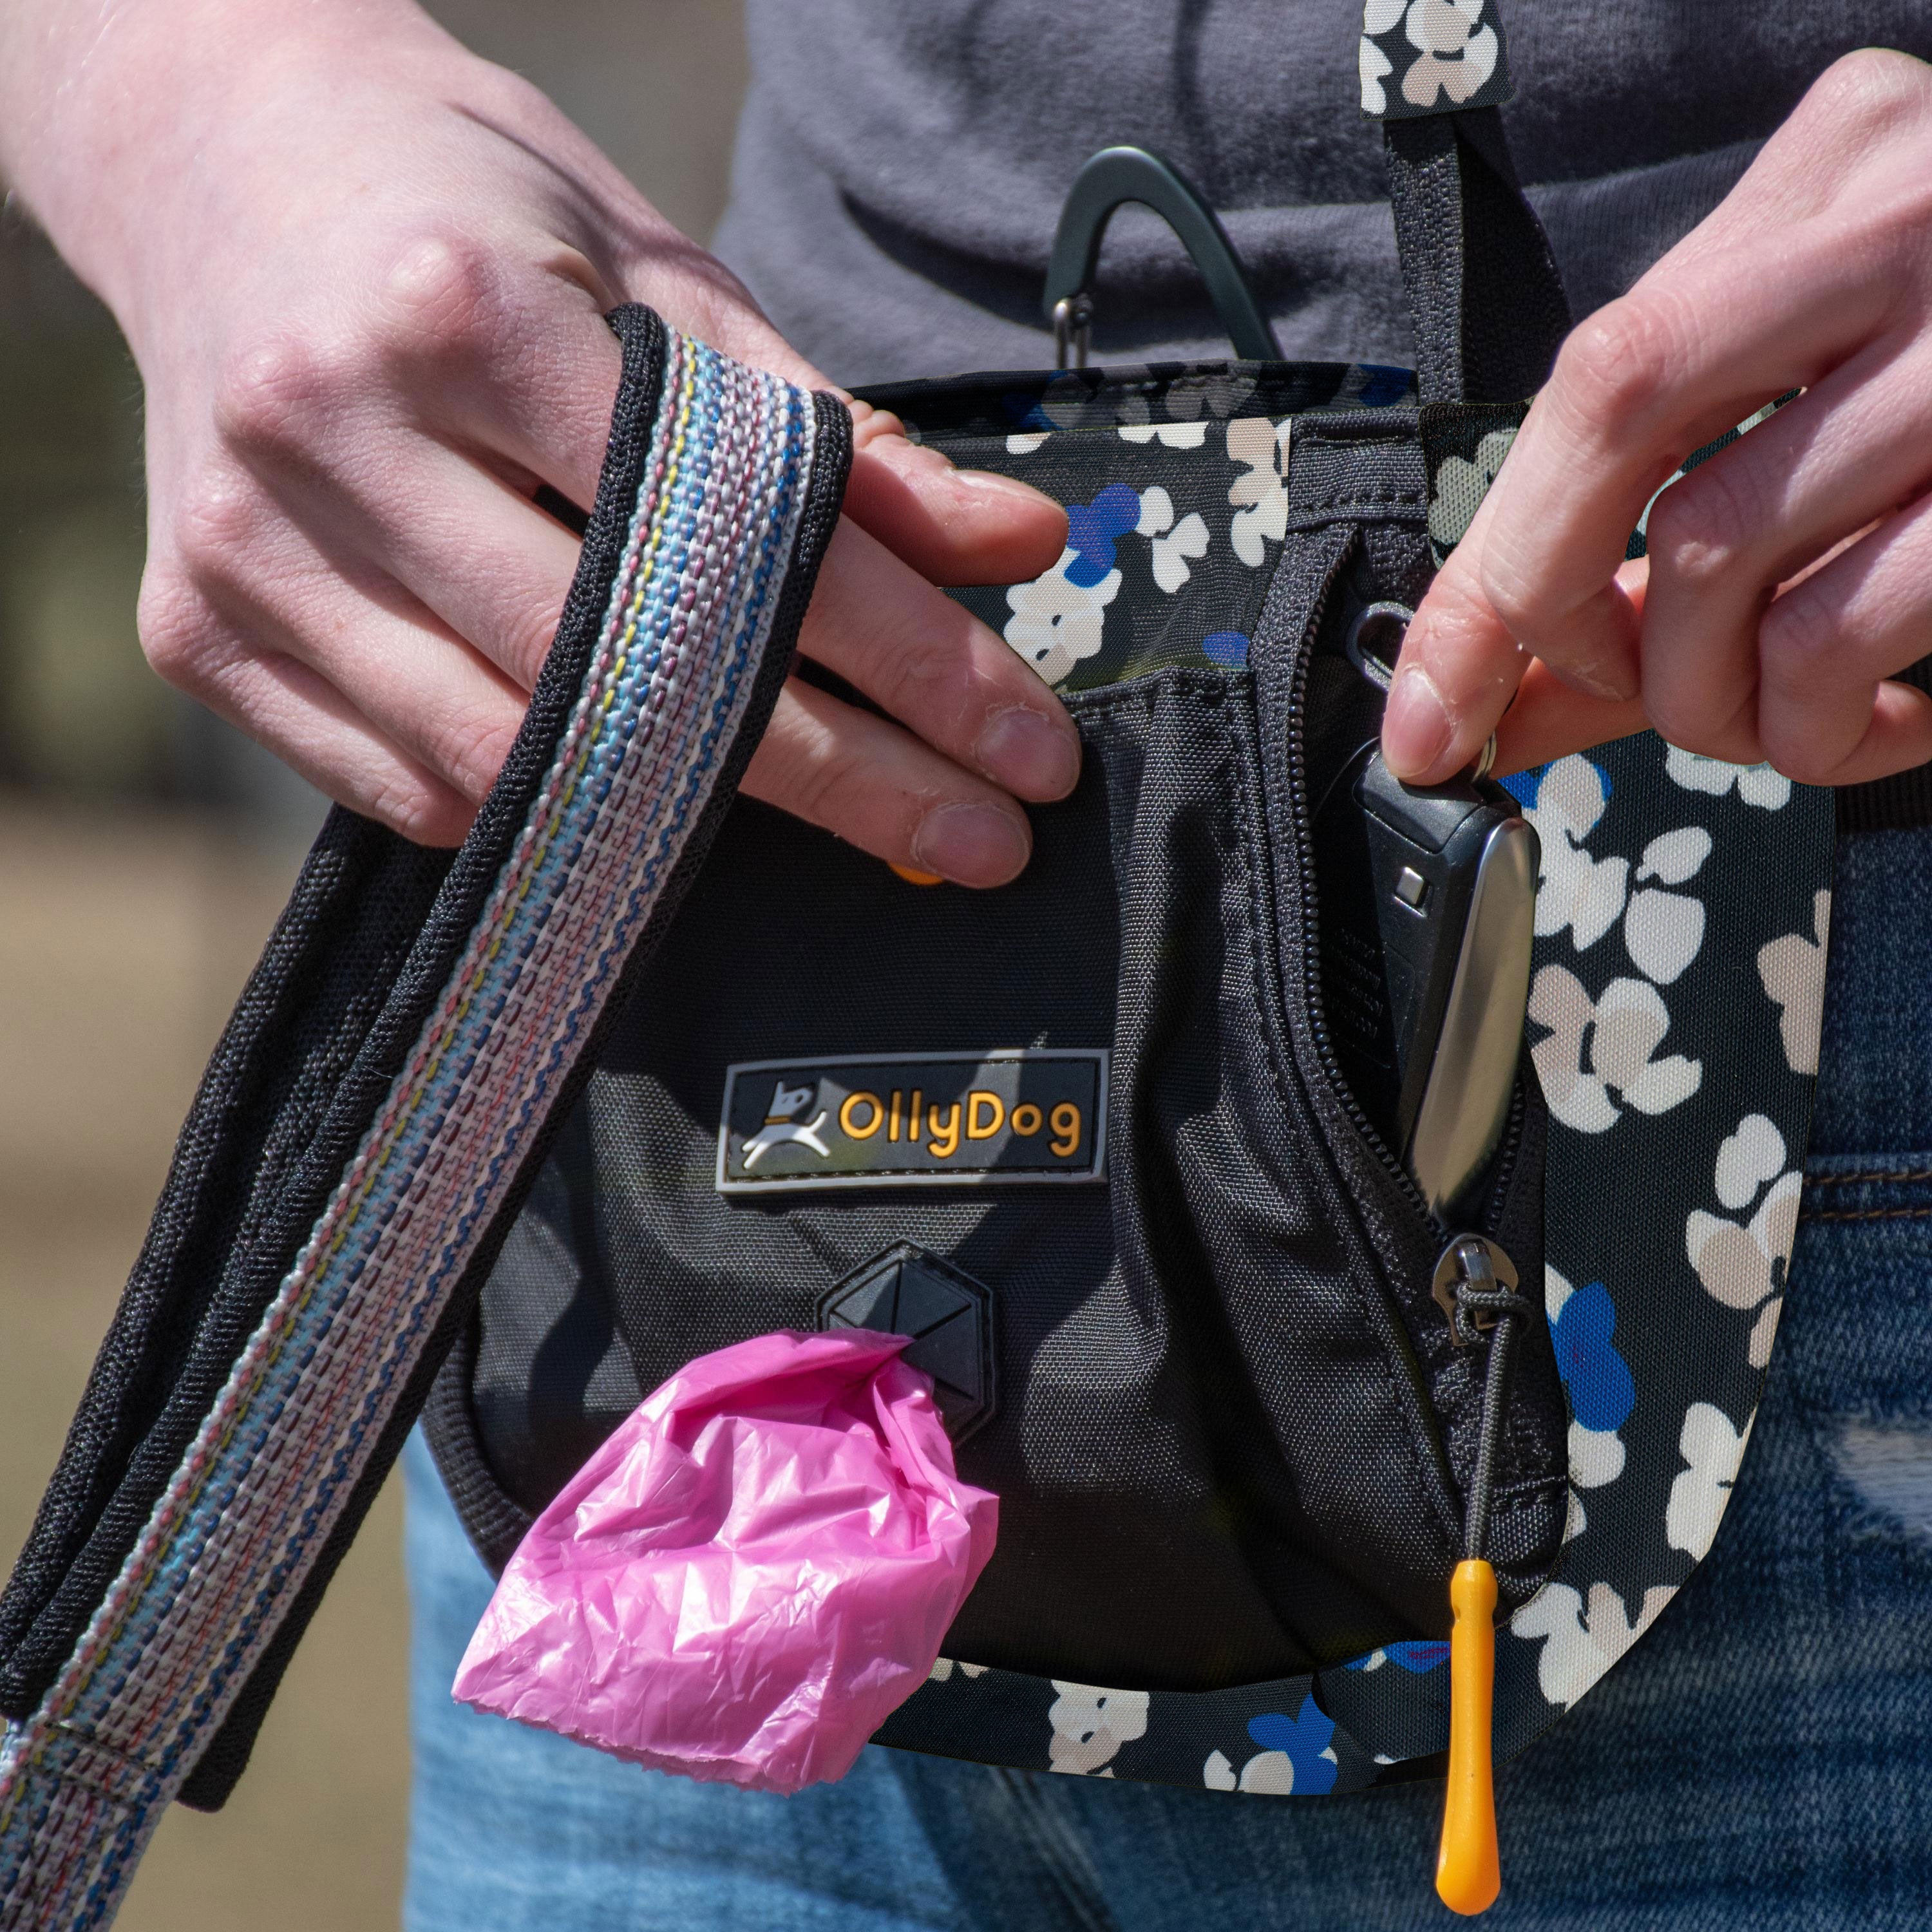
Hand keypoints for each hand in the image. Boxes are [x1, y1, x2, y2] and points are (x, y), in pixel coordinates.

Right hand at [0, 0, 1072, 881]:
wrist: (216, 161)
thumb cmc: (473, 207)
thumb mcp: (659, 272)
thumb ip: (830, 430)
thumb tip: (1018, 546)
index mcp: (456, 311)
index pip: (726, 534)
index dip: (902, 660)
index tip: (1021, 747)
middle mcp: (329, 436)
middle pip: (627, 677)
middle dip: (840, 778)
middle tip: (980, 843)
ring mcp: (245, 550)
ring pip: (512, 759)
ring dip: (701, 819)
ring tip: (853, 822)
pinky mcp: (198, 637)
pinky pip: (413, 788)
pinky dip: (545, 811)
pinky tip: (636, 795)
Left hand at [1382, 48, 1931, 790]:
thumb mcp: (1820, 410)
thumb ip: (1651, 545)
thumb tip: (1486, 699)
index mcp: (1837, 175)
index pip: (1590, 381)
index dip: (1485, 578)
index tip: (1430, 718)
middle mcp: (1911, 215)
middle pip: (1621, 414)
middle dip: (1571, 615)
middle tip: (1629, 696)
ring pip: (1732, 559)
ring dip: (1716, 705)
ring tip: (1775, 725)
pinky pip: (1863, 629)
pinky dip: (1836, 729)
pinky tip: (1881, 725)